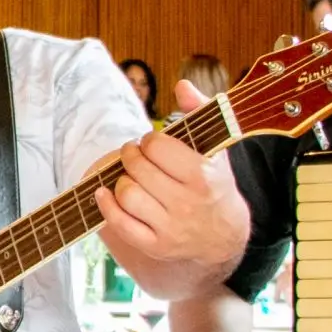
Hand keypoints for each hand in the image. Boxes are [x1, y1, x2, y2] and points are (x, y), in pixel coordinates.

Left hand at [92, 82, 250, 297]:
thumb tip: (182, 85)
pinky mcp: (156, 246)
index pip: (156, 147)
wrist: (225, 237)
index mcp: (202, 175)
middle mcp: (187, 203)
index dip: (148, 141)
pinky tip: (106, 193)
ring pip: (127, 194)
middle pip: (137, 168)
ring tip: (131, 176)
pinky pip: (120, 224)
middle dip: (131, 156)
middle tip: (135, 156)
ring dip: (121, 180)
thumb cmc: (215, 185)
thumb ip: (200, 113)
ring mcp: (170, 228)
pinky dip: (106, 205)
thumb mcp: (216, 150)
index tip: (151, 144)